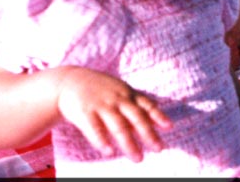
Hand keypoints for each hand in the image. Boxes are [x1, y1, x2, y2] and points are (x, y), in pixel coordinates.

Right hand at [57, 67, 171, 161]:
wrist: (69, 81)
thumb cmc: (101, 89)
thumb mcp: (121, 90)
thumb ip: (138, 104)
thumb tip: (158, 121)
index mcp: (127, 94)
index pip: (147, 105)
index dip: (158, 116)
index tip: (169, 127)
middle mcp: (117, 99)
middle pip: (136, 118)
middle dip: (148, 134)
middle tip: (159, 149)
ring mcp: (101, 106)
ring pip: (118, 126)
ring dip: (129, 143)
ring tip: (138, 158)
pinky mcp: (84, 113)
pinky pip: (95, 129)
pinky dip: (102, 141)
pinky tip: (109, 152)